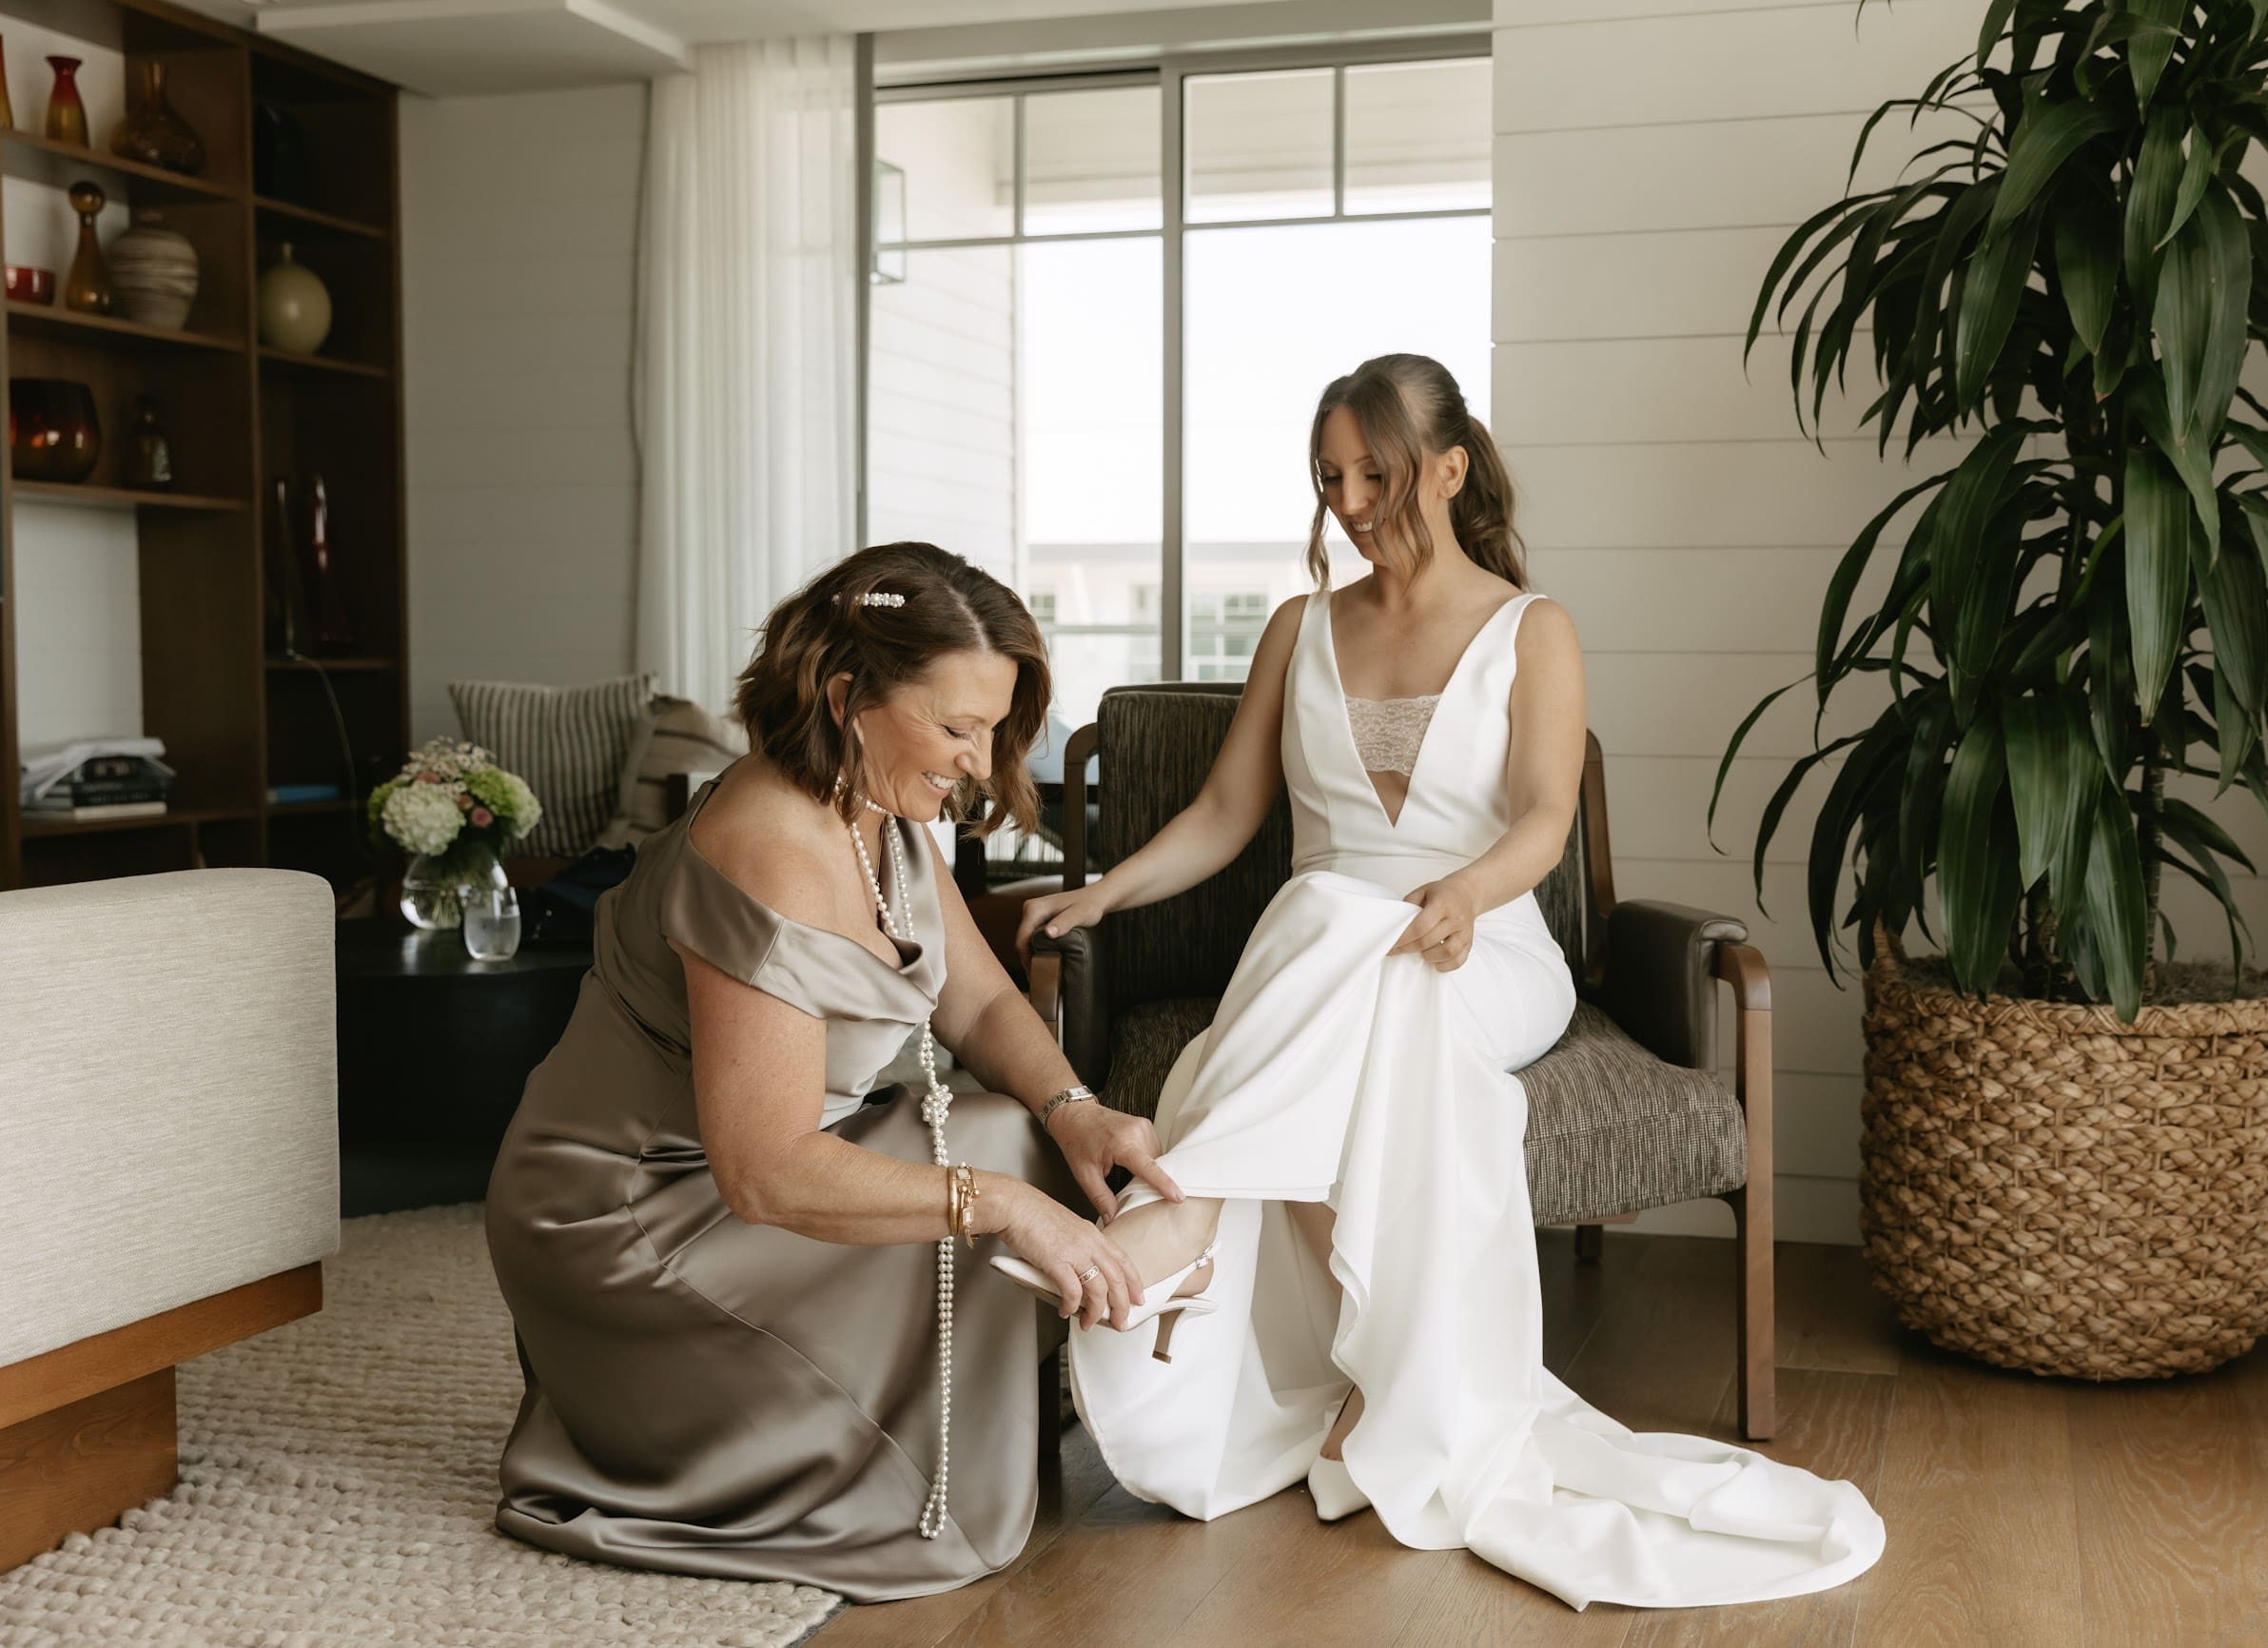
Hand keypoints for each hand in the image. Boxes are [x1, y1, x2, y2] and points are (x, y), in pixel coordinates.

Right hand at [991, 1180, 1147, 1329]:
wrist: (1013, 1205)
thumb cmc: (1031, 1213)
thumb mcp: (1066, 1225)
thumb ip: (1076, 1244)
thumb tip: (1078, 1266)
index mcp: (1092, 1233)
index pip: (1123, 1260)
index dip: (1133, 1282)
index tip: (1137, 1297)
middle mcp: (1088, 1242)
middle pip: (1116, 1279)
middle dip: (1121, 1305)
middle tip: (1120, 1321)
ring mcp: (1074, 1251)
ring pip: (1098, 1289)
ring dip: (1095, 1312)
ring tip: (1089, 1323)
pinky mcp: (1056, 1261)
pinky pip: (1071, 1292)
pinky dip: (1070, 1306)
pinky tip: (1065, 1311)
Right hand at [1015, 883, 1110, 970]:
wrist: (1095, 897)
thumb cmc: (1089, 905)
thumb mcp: (1080, 915)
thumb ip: (1065, 923)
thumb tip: (1049, 933)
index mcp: (1035, 908)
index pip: (1022, 938)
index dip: (1025, 958)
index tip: (1033, 974)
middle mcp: (1030, 908)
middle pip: (1022, 939)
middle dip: (1026, 958)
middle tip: (1035, 977)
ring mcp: (1033, 912)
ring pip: (1025, 938)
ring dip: (1030, 954)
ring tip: (1038, 971)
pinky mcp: (1038, 916)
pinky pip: (1031, 935)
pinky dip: (1034, 947)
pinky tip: (1041, 958)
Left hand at [1045, 1097, 1182, 1225]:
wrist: (1074, 1115)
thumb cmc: (1077, 1141)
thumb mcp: (1084, 1174)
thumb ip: (1100, 1198)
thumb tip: (1112, 1219)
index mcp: (1121, 1143)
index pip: (1148, 1167)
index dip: (1164, 1184)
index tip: (1178, 1196)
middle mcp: (1136, 1131)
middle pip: (1155, 1164)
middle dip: (1150, 1181)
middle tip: (1137, 1193)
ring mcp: (1143, 1126)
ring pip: (1157, 1157)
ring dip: (1150, 1170)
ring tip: (1129, 1174)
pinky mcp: (1145, 1125)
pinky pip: (1155, 1148)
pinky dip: (1148, 1160)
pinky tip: (1134, 1164)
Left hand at [1389, 876, 1478, 971]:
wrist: (1466, 893)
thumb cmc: (1442, 894)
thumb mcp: (1422, 891)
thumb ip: (1409, 905)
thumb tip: (1396, 925)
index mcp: (1442, 904)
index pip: (1421, 926)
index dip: (1404, 939)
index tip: (1391, 945)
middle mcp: (1455, 919)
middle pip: (1430, 941)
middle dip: (1409, 949)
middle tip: (1398, 951)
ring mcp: (1464, 931)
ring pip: (1448, 952)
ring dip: (1430, 957)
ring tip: (1422, 953)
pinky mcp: (1470, 942)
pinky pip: (1459, 960)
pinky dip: (1445, 965)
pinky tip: (1436, 961)